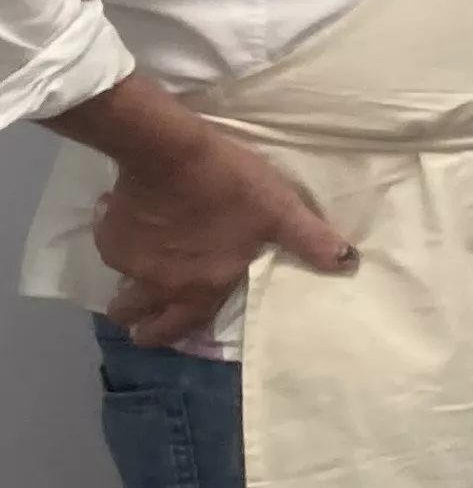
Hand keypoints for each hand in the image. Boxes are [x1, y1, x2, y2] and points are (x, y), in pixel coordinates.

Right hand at [80, 90, 355, 346]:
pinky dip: (119, 233)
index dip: (165, 334)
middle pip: (132, 316)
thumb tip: (347, 264)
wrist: (174, 153)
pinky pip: (110, 243)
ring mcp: (129, 262)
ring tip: (147, 254)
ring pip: (121, 282)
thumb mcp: (280, 213)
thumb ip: (309, 241)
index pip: (172, 331)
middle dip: (136, 316)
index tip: (159, 329)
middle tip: (142, 303)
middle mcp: (159, 285)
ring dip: (130, 275)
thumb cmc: (232, 186)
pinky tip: (135, 213)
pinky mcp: (108, 234)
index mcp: (200, 289)